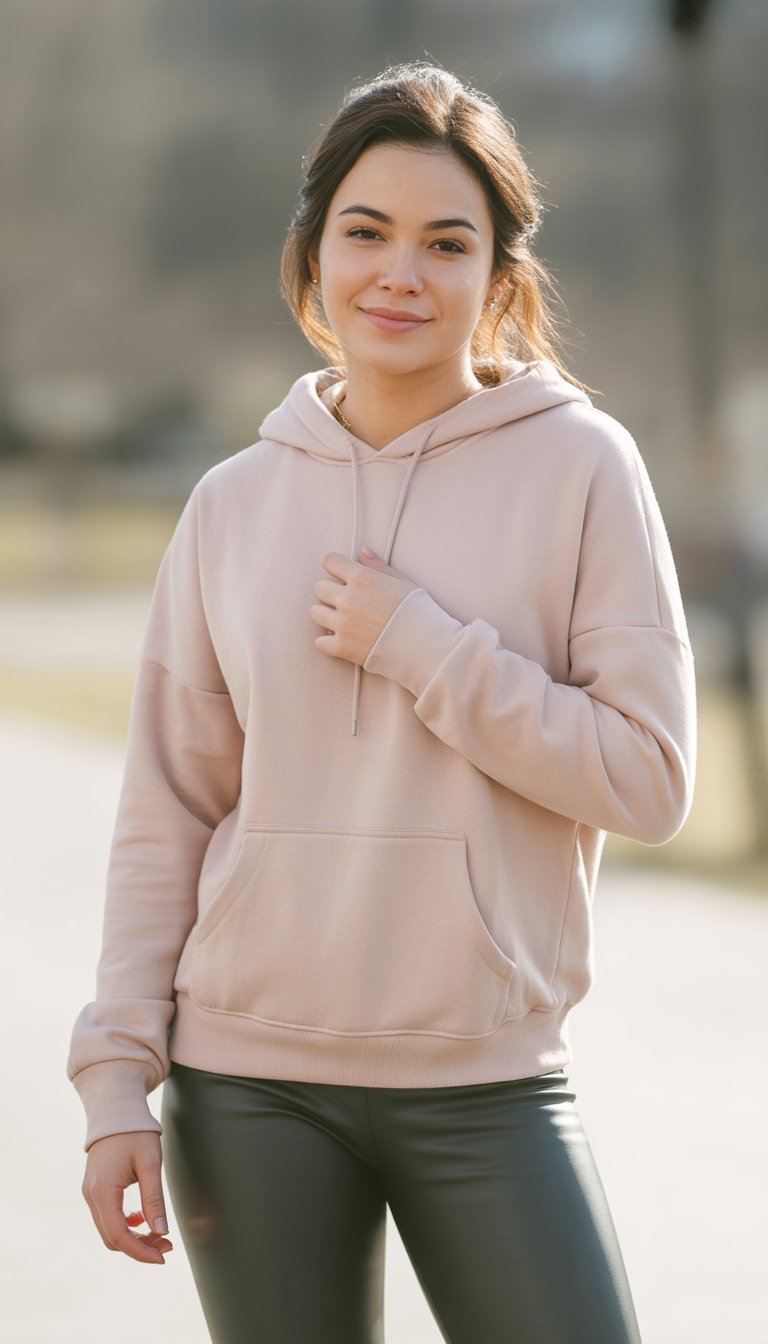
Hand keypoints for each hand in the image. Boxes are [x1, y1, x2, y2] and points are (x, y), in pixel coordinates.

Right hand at [82, 1131, 173, 1264]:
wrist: (116, 1111)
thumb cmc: (136, 1133)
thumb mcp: (151, 1164)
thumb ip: (154, 1199)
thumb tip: (161, 1231)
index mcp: (103, 1191)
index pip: (118, 1235)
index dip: (141, 1251)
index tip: (163, 1256)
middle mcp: (91, 1196)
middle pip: (112, 1238)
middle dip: (140, 1247)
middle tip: (167, 1244)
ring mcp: (89, 1194)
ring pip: (109, 1230)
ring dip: (133, 1237)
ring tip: (159, 1234)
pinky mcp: (94, 1190)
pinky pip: (107, 1218)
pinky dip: (125, 1225)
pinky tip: (143, 1218)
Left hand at [310, 548, 419, 666]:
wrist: (425, 645)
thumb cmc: (417, 611)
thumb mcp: (401, 582)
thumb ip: (378, 566)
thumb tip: (363, 551)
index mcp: (362, 579)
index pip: (330, 561)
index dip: (335, 567)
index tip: (340, 574)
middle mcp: (348, 599)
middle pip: (320, 587)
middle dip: (330, 592)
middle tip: (346, 601)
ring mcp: (343, 624)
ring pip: (315, 612)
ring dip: (326, 615)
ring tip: (342, 620)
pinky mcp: (342, 647)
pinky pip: (320, 641)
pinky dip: (328, 641)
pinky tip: (342, 639)